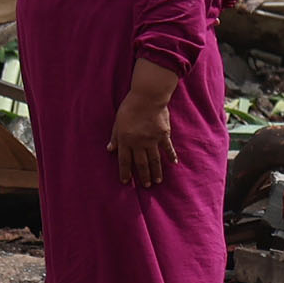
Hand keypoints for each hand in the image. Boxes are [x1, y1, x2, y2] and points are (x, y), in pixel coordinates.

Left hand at [111, 60, 181, 187]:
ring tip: (157, 181)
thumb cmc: (130, 107)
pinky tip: (174, 163)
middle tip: (145, 185)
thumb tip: (109, 149)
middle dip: (142, 176)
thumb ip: (115, 136)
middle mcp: (138, 143)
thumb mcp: (117, 121)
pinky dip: (171, 156)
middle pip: (140, 163)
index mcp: (125, 140)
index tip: (126, 182)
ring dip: (155, 172)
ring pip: (154, 160)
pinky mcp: (163, 135)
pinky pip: (168, 148)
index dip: (125, 172)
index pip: (124, 160)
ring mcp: (152, 140)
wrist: (148, 97)